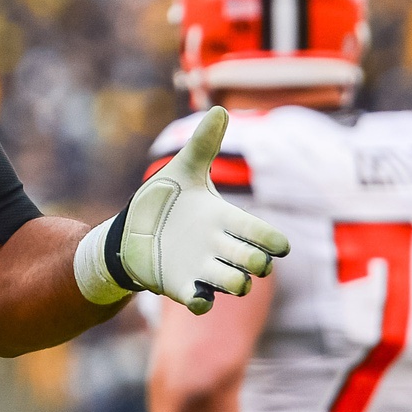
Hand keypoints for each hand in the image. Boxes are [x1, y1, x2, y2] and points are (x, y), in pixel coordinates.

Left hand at [75, 106, 289, 311]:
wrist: (131, 232)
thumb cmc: (165, 201)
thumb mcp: (182, 171)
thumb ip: (203, 145)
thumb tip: (219, 109)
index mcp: (225, 219)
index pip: (261, 233)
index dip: (273, 241)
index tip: (279, 246)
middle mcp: (219, 247)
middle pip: (252, 261)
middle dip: (257, 263)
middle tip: (255, 261)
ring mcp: (202, 269)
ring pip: (232, 283)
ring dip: (235, 283)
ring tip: (234, 280)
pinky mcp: (181, 286)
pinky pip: (200, 302)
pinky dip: (202, 302)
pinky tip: (198, 297)